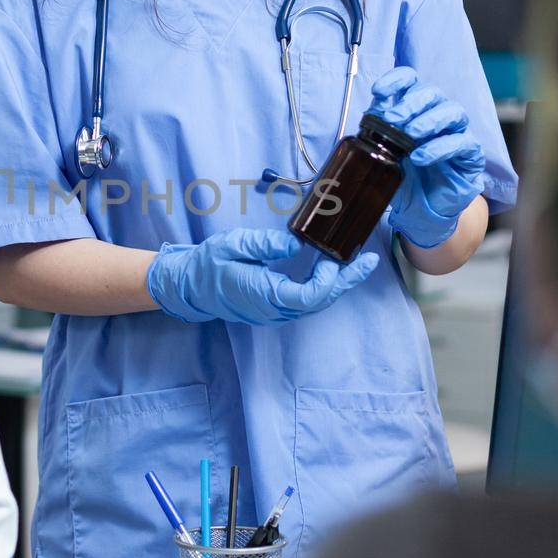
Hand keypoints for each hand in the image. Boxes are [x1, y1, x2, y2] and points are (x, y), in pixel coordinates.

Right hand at [147, 227, 377, 324]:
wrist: (189, 287)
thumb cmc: (208, 265)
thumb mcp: (233, 245)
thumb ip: (264, 244)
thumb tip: (295, 244)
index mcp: (264, 294)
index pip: (309, 296)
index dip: (328, 279)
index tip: (331, 257)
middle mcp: (273, 310)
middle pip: (320, 302)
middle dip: (345, 281)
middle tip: (368, 261)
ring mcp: (274, 313)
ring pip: (315, 304)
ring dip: (337, 284)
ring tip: (356, 263)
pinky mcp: (274, 309)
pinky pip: (305, 302)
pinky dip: (323, 287)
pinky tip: (332, 270)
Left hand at [369, 68, 485, 248]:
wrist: (424, 210)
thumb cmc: (406, 176)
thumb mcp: (385, 154)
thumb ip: (378, 135)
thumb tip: (365, 118)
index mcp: (418, 109)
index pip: (412, 81)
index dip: (397, 80)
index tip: (378, 92)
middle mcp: (440, 115)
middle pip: (433, 93)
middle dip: (411, 103)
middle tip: (393, 119)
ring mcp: (458, 133)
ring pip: (453, 111)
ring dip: (429, 120)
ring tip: (410, 136)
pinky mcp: (471, 155)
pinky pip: (463, 143)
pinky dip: (440, 148)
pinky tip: (420, 157)